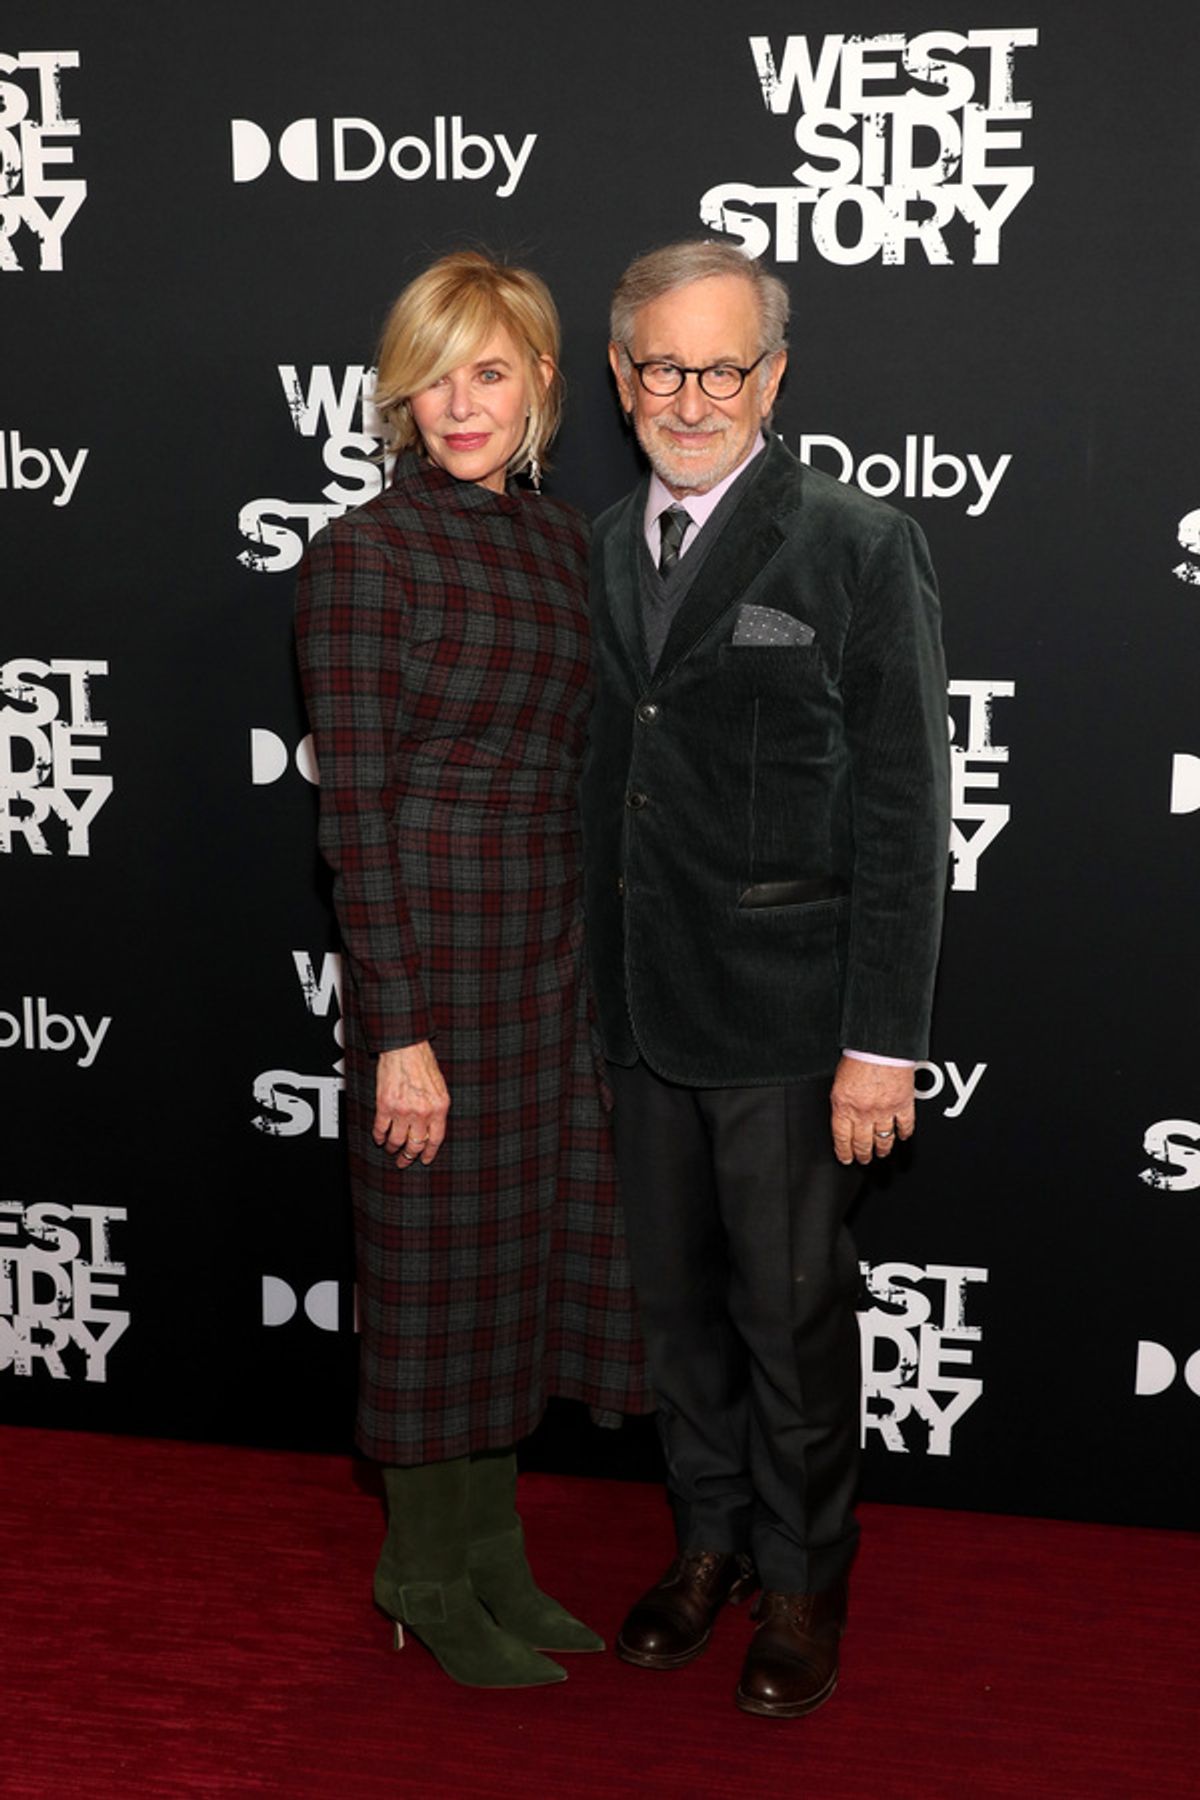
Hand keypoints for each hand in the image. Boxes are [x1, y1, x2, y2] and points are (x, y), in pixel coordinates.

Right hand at [373, 1041, 449, 1168]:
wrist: (405, 1047)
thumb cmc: (422, 1061)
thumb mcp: (439, 1087)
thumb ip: (436, 1107)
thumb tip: (431, 1126)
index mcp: (439, 1107)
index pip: (435, 1139)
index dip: (429, 1153)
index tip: (424, 1160)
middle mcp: (422, 1111)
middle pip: (415, 1144)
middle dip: (409, 1156)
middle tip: (404, 1160)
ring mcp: (403, 1110)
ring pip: (396, 1140)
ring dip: (393, 1148)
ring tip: (391, 1149)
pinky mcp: (385, 1105)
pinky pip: (380, 1129)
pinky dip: (379, 1137)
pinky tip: (379, 1138)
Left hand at [830, 1057, 914, 1165]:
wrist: (880, 1046)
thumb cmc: (858, 1056)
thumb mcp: (838, 1081)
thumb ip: (841, 1101)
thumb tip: (842, 1113)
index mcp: (844, 1106)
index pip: (842, 1138)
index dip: (844, 1152)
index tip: (846, 1158)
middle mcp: (864, 1112)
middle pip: (863, 1143)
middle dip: (863, 1154)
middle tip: (864, 1160)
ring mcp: (884, 1111)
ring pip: (884, 1138)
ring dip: (883, 1148)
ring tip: (882, 1152)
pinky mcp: (903, 1104)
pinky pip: (905, 1125)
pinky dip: (904, 1133)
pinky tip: (902, 1136)